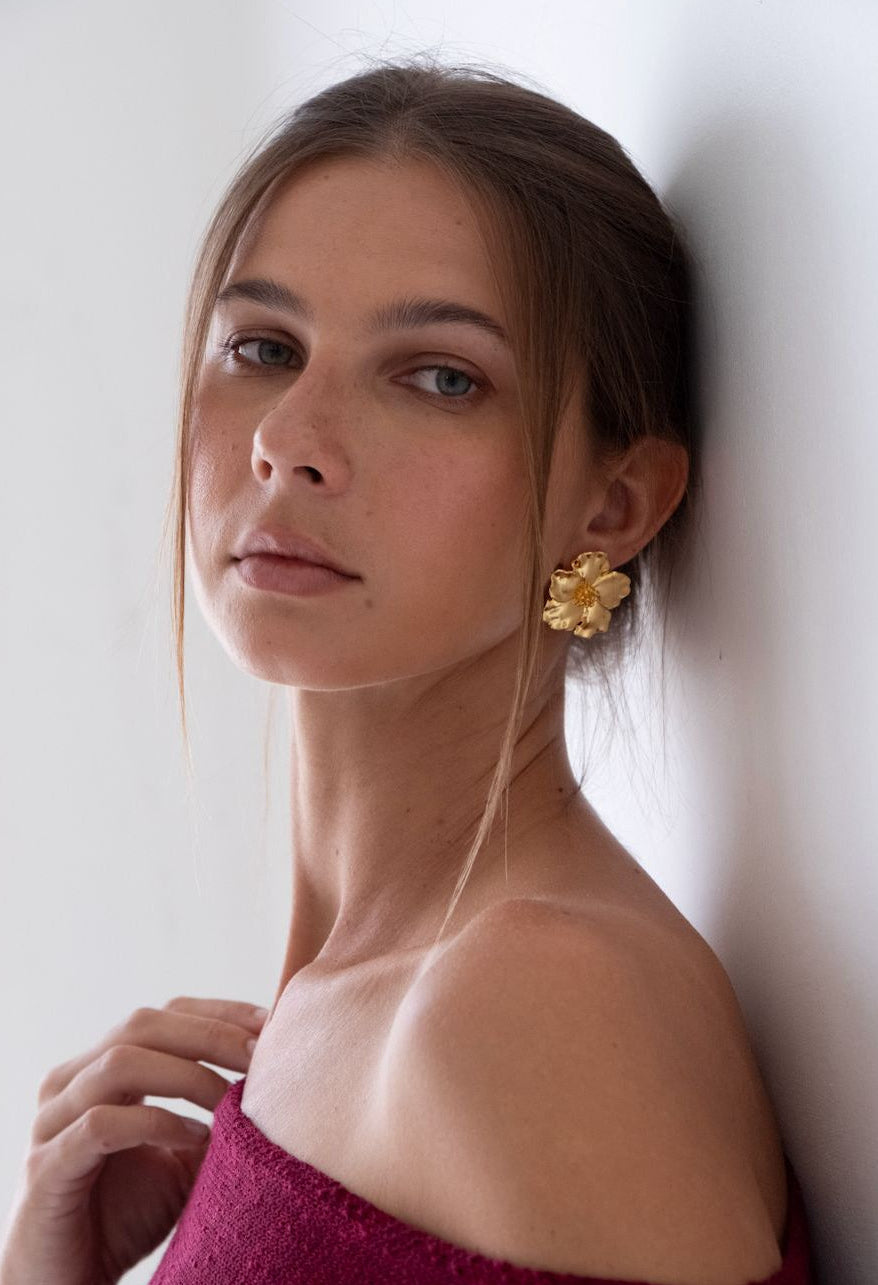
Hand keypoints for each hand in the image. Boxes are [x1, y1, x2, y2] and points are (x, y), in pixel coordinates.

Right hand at [0, 996, 268, 1284]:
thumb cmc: (125, 1217)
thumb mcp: (183, 1160)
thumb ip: (217, 1120)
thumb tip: (278, 1085)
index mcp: (100, 1070)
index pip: (163, 1016)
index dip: (218, 1013)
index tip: (272, 1023)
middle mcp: (70, 1083)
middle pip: (141, 1026)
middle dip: (210, 1035)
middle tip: (262, 1055)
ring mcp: (52, 1121)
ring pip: (119, 1063)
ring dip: (187, 1075)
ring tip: (232, 1101)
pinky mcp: (46, 1166)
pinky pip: (101, 1125)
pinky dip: (156, 1124)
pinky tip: (197, 1139)